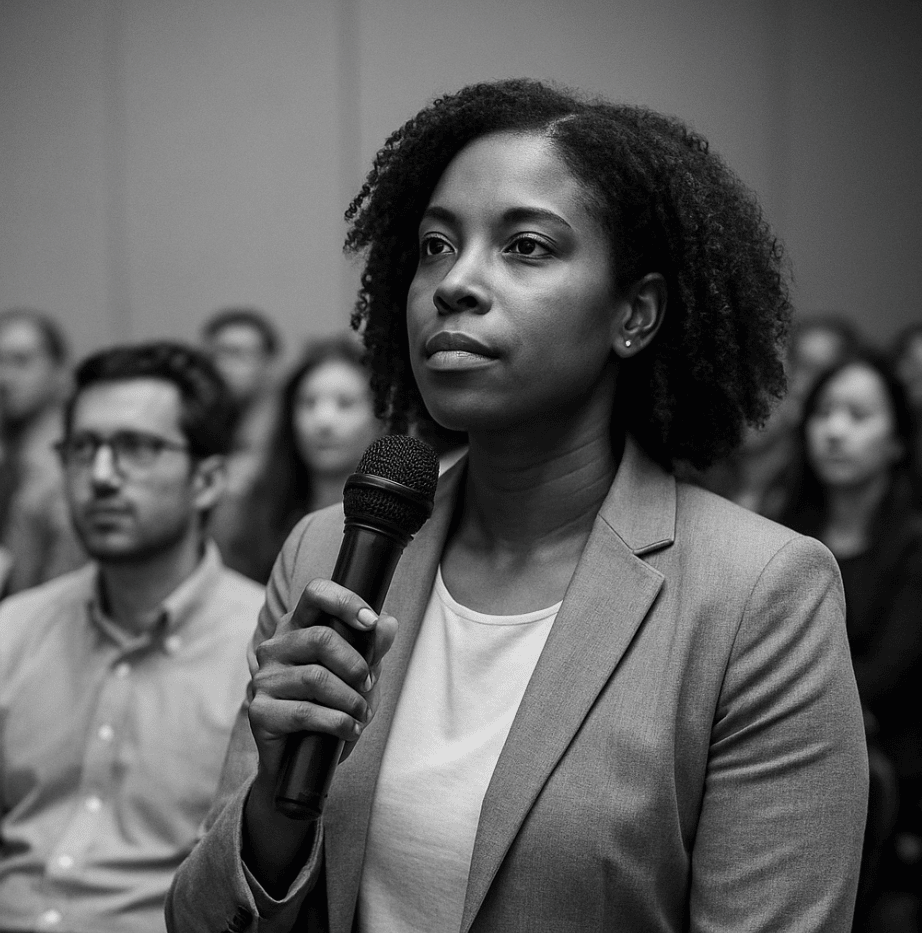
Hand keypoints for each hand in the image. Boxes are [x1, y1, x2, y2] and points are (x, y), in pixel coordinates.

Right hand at [247, 577, 398, 785]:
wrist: (305, 757)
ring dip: (350, 699)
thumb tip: (388, 623)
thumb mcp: (361, 673)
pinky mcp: (259, 711)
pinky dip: (338, 722)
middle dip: (356, 665)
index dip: (345, 601)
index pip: (316, 593)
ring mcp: (263, 678)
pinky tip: (350, 729)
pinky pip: (306, 712)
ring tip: (360, 713)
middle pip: (322, 638)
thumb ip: (373, 647)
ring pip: (316, 678)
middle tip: (368, 684)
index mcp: (298, 626)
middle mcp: (275, 646)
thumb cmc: (334, 705)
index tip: (371, 622)